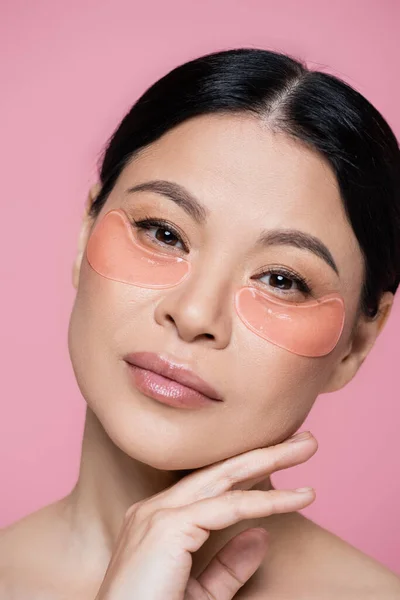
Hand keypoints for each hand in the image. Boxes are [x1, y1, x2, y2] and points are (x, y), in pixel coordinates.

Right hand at [95, 431, 317, 599]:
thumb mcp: (200, 595)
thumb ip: (228, 567)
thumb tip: (262, 535)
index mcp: (158, 520)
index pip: (212, 484)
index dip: (251, 470)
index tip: (285, 460)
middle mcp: (154, 509)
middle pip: (220, 471)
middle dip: (265, 453)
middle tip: (305, 440)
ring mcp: (158, 514)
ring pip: (225, 478)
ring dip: (270, 460)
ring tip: (307, 447)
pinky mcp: (168, 527)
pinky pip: (229, 508)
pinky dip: (267, 502)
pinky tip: (299, 497)